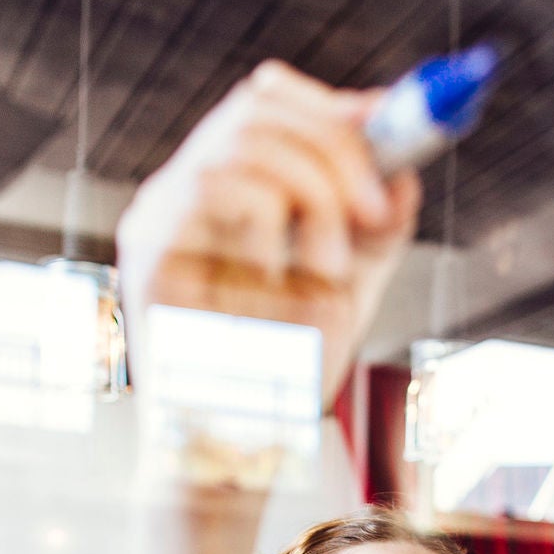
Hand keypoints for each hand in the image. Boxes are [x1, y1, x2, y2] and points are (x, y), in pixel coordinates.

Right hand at [114, 60, 421, 409]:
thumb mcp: (349, 286)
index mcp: (230, 190)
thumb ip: (375, 228)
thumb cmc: (286, 377)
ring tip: (326, 269)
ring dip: (312, 196)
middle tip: (376, 209)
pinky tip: (277, 279)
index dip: (328, 106)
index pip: (266, 102)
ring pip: (242, 140)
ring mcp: (159, 217)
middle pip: (257, 105)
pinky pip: (213, 187)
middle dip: (336, 146)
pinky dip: (268, 223)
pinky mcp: (148, 250)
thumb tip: (405, 170)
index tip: (387, 128)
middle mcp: (186, 193)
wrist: (241, 451)